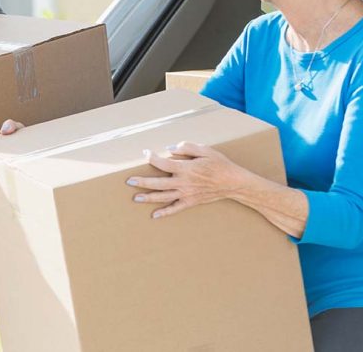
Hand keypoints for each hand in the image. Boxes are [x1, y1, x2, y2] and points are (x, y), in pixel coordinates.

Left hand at [126, 142, 244, 218]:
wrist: (233, 182)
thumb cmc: (219, 164)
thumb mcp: (205, 150)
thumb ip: (186, 147)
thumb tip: (169, 148)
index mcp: (186, 168)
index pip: (163, 164)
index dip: (152, 158)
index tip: (145, 153)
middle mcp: (183, 183)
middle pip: (158, 183)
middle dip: (142, 182)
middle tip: (129, 181)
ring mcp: (186, 194)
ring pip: (163, 197)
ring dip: (148, 197)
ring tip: (135, 198)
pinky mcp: (191, 202)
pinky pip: (175, 208)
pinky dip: (165, 212)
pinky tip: (154, 215)